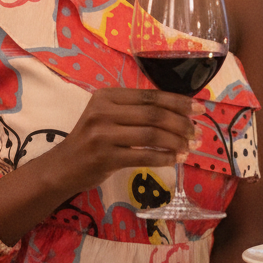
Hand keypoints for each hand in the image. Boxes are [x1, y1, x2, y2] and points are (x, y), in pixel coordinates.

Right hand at [52, 87, 201, 193]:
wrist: (63, 167)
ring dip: (176, 142)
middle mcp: (103, 111)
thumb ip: (135, 110)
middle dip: (181, 123)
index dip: (178, 101)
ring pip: (151, 135)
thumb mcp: (107, 116)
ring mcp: (103, 134)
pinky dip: (164, 158)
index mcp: (106, 96)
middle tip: (198, 133)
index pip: (150, 95)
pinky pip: (143, 156)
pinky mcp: (105, 157)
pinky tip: (176, 160)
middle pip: (153, 114)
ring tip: (190, 148)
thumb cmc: (91, 140)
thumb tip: (178, 112)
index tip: (198, 109)